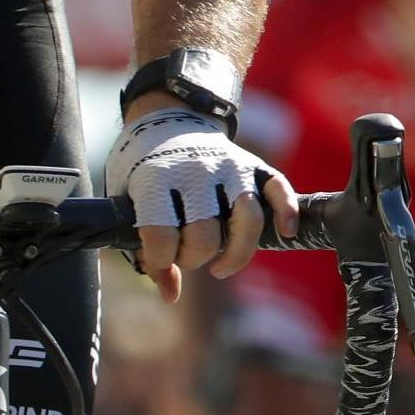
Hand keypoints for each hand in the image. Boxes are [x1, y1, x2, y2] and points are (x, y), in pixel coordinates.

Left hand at [105, 103, 298, 302]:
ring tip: (219, 267)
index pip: (161, 236)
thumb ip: (142, 249)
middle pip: (205, 236)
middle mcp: (195, 172)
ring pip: (248, 218)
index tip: (157, 258)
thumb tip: (171, 295)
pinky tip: (285, 234)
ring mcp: (228, 166)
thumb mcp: (127, 202)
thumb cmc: (141, 170)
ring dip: (236, 253)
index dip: (159, 259)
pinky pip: (279, 188)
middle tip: (186, 254)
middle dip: (193, 258)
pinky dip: (287, 212)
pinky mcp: (252, 165)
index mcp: (156, 179)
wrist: (166, 119)